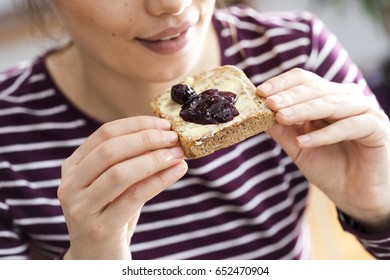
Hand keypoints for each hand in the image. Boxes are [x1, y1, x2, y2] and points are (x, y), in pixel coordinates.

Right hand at [57, 116, 186, 258]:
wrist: (97, 257)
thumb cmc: (111, 214)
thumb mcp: (114, 184)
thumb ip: (130, 161)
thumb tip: (164, 136)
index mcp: (73, 167)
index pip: (105, 134)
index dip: (137, 125)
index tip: (164, 124)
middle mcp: (70, 185)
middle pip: (110, 150)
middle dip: (147, 139)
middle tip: (174, 138)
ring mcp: (81, 207)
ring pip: (120, 173)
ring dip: (154, 159)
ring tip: (178, 154)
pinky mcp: (98, 228)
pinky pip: (134, 197)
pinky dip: (160, 180)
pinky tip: (178, 171)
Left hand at [257, 68, 389, 231]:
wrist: (355, 194)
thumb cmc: (327, 167)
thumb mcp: (297, 147)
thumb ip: (282, 130)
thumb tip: (257, 114)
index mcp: (327, 97)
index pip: (303, 80)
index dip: (282, 84)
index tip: (260, 92)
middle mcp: (346, 98)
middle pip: (315, 88)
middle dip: (289, 96)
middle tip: (269, 104)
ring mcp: (364, 111)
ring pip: (331, 103)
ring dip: (304, 110)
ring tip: (281, 117)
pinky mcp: (377, 128)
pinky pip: (349, 126)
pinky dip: (324, 134)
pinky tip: (303, 142)